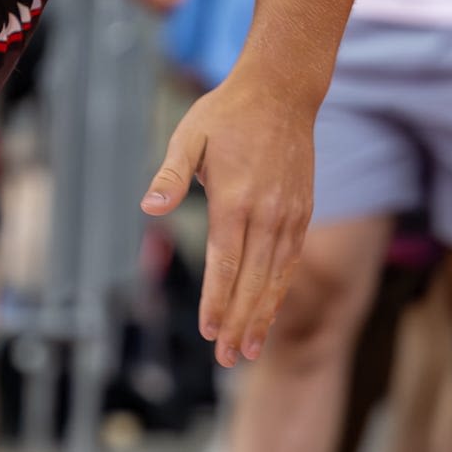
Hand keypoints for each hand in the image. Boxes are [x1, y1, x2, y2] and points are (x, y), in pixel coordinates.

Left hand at [147, 72, 313, 362]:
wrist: (283, 92)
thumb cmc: (227, 114)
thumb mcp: (189, 135)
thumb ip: (170, 175)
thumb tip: (148, 208)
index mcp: (235, 200)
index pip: (226, 263)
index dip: (217, 301)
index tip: (209, 332)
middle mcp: (266, 213)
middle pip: (253, 280)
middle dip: (239, 322)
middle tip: (228, 358)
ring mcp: (289, 215)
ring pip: (276, 277)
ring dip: (262, 315)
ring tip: (250, 349)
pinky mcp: (302, 212)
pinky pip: (291, 260)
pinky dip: (280, 290)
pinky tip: (269, 311)